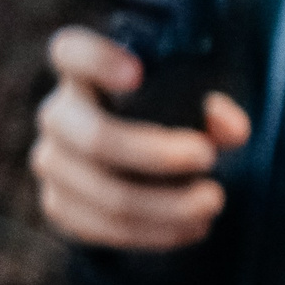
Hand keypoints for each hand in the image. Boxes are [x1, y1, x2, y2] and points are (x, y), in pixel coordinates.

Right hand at [29, 28, 248, 251]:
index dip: (98, 59)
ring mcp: (52, 162)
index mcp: (83, 74)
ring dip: (167, 205)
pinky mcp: (58, 205)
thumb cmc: (166, 119)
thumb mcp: (190, 105)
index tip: (139, 73)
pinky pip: (104, 228)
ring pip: (106, 193)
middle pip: (94, 135)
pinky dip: (154, 233)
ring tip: (213, 202)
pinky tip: (192, 228)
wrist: (133, 165)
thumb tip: (232, 130)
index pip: (70, 51)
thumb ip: (212, 110)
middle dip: (155, 153)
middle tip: (208, 157)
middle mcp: (57, 114)